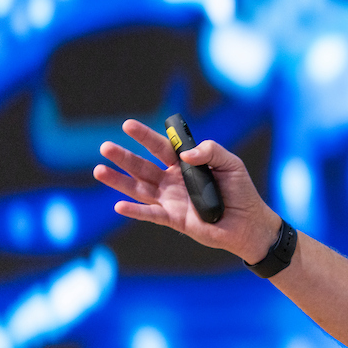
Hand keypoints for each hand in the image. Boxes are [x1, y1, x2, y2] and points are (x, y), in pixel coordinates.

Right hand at [94, 119, 279, 262]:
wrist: (248, 222)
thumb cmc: (241, 190)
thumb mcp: (230, 163)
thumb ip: (210, 151)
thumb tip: (185, 154)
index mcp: (185, 165)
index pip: (161, 147)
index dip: (145, 136)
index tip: (128, 125)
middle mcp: (173, 181)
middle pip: (143, 166)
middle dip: (124, 157)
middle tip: (104, 147)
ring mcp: (171, 200)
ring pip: (139, 188)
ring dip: (119, 181)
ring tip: (99, 170)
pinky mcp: (174, 219)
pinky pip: (150, 214)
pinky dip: (135, 211)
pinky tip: (118, 205)